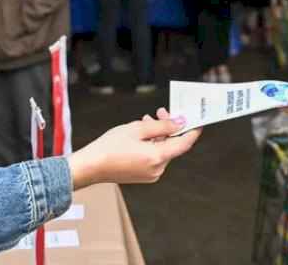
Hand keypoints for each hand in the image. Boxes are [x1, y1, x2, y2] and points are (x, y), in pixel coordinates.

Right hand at [67, 108, 200, 189]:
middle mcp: (158, 169)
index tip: (197, 118)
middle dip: (169, 127)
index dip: (193, 129)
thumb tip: (180, 122)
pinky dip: (152, 145)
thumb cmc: (110, 146)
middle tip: (161, 111)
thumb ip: (162, 125)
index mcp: (157, 157)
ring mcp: (151, 174)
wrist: (90, 167)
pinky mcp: (144, 176)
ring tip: (147, 120)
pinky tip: (141, 134)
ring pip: (163, 150)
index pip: (185, 143)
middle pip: (173, 145)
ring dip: (159, 135)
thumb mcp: (137, 129)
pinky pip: (154, 157)